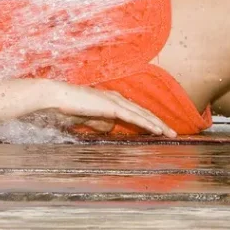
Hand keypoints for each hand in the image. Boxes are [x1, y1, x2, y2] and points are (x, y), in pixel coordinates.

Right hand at [43, 80, 175, 136]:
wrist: (57, 98)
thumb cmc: (68, 107)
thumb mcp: (88, 118)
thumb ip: (100, 122)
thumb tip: (111, 127)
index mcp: (111, 100)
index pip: (134, 111)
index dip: (148, 120)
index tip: (159, 129)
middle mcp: (116, 98)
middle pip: (142, 111)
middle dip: (158, 122)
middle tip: (173, 132)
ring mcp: (115, 101)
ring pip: (142, 113)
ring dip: (157, 123)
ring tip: (170, 133)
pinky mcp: (112, 106)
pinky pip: (133, 116)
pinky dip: (147, 123)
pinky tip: (156, 129)